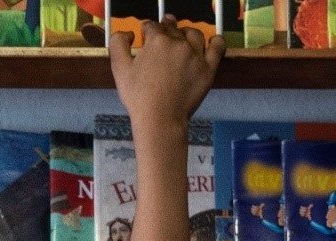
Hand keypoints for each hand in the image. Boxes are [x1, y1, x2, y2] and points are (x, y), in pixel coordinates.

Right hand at [110, 15, 222, 132]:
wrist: (159, 119)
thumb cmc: (139, 97)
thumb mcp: (119, 68)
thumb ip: (117, 43)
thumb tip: (129, 33)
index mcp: (157, 41)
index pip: (153, 26)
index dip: (148, 30)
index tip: (146, 36)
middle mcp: (178, 44)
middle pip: (173, 28)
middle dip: (166, 29)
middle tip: (163, 36)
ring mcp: (195, 55)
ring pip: (194, 34)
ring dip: (186, 33)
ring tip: (182, 39)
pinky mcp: (208, 69)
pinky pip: (218, 48)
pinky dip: (216, 41)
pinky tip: (212, 41)